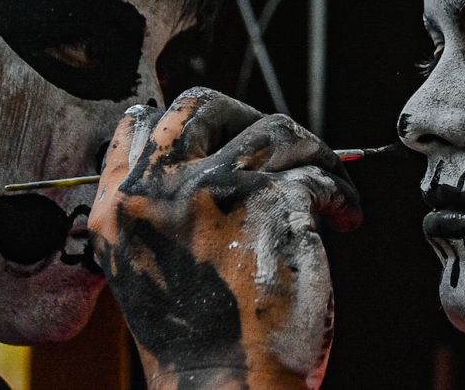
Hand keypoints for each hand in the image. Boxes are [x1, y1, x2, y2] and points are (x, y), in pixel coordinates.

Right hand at [88, 88, 361, 389]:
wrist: (222, 389)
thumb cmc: (196, 339)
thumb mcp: (145, 265)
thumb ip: (161, 208)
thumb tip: (210, 160)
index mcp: (120, 204)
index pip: (142, 122)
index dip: (191, 124)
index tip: (226, 141)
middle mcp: (158, 188)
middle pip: (203, 103)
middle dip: (249, 118)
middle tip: (281, 152)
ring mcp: (215, 190)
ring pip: (274, 129)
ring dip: (311, 154)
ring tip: (328, 191)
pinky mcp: (274, 203)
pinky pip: (317, 172)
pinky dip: (340, 193)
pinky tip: (344, 219)